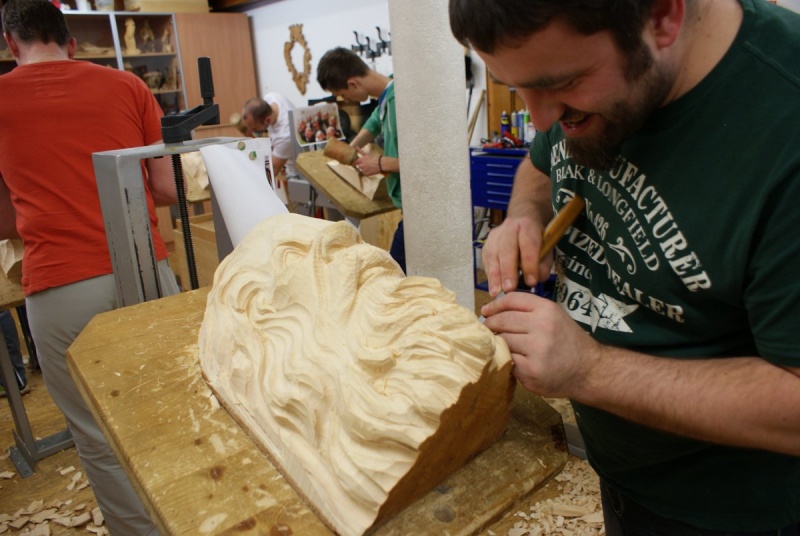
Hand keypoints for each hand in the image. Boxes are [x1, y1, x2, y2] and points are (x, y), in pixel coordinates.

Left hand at [353, 151, 380, 175]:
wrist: (382, 164)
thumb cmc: (376, 157)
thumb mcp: (368, 154)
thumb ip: (360, 151)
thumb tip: (356, 146)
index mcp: (361, 160)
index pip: (354, 162)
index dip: (355, 162)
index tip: (356, 162)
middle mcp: (361, 166)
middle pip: (359, 166)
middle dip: (361, 165)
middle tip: (367, 164)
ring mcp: (364, 170)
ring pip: (362, 170)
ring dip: (364, 169)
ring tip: (370, 166)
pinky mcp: (367, 174)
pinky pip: (365, 173)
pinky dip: (367, 172)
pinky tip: (371, 169)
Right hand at [481, 214, 552, 296]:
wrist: (523, 218)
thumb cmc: (537, 238)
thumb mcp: (547, 247)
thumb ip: (543, 264)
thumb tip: (535, 280)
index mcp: (528, 226)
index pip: (528, 244)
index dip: (529, 264)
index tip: (531, 282)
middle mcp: (509, 228)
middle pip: (506, 249)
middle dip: (507, 271)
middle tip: (509, 289)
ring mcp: (495, 235)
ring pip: (493, 255)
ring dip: (494, 276)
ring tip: (495, 292)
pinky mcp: (486, 243)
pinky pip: (486, 260)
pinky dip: (489, 274)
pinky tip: (492, 286)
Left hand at [481, 291, 600, 397]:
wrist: (589, 370)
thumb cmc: (568, 341)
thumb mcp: (554, 316)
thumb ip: (528, 311)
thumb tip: (493, 310)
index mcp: (547, 310)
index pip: (511, 300)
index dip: (495, 305)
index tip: (486, 311)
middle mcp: (542, 327)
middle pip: (502, 320)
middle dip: (490, 325)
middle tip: (487, 329)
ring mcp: (536, 350)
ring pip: (502, 341)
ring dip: (498, 343)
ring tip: (500, 344)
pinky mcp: (530, 371)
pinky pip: (508, 361)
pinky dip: (507, 360)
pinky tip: (513, 360)